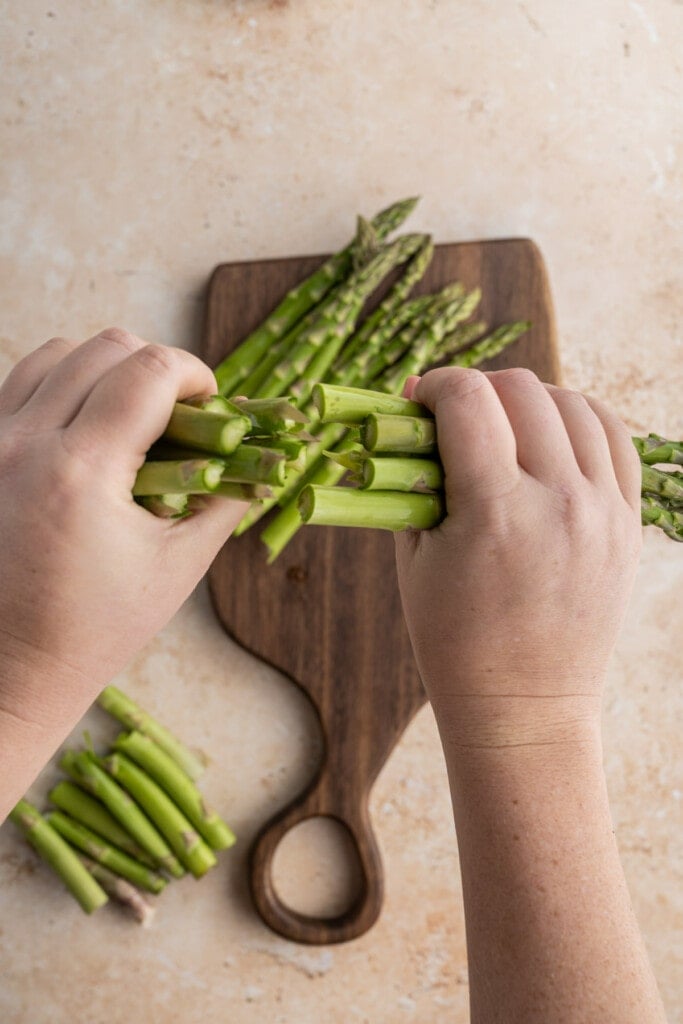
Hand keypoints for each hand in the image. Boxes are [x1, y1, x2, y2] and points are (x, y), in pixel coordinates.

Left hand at [0, 328, 245, 728]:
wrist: (8, 669)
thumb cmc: (96, 628)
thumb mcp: (177, 565)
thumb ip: (224, 499)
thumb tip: (258, 456)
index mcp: (81, 472)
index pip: (149, 372)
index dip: (194, 373)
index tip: (211, 400)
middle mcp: (22, 444)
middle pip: (103, 347)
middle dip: (156, 367)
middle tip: (177, 410)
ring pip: (53, 353)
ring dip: (103, 368)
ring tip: (128, 415)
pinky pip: (17, 385)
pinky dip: (58, 387)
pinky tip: (81, 429)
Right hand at [395, 366, 642, 750]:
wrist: (524, 705)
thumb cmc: (454, 640)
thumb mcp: (415, 559)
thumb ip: (415, 478)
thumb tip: (416, 409)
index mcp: (494, 514)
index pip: (468, 399)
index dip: (435, 384)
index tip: (420, 399)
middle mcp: (558, 503)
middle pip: (521, 390)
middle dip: (478, 388)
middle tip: (455, 415)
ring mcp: (603, 513)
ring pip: (574, 403)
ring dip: (530, 399)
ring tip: (505, 425)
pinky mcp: (629, 525)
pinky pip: (616, 439)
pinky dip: (580, 420)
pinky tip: (552, 435)